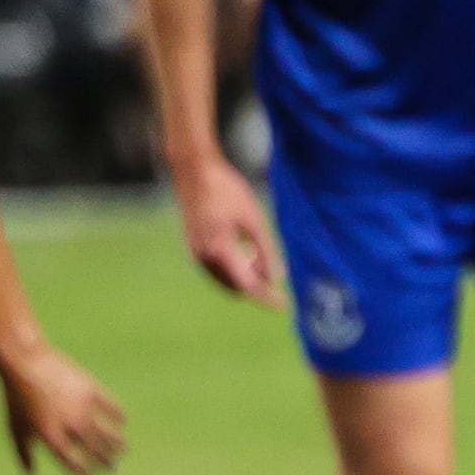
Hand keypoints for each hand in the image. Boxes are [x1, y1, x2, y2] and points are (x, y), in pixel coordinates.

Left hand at [0, 343, 127, 474]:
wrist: (25, 363)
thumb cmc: (17, 398)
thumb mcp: (16, 428)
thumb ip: (24, 454)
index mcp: (51, 438)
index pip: (74, 464)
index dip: (84, 473)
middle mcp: (70, 426)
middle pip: (95, 452)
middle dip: (107, 464)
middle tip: (113, 469)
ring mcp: (83, 408)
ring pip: (108, 434)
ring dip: (118, 445)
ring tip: (124, 450)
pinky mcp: (91, 390)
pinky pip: (112, 408)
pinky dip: (119, 416)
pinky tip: (122, 421)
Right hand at [172, 148, 283, 307]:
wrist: (194, 170)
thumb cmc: (227, 190)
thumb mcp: (253, 220)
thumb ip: (265, 250)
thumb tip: (276, 277)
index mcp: (219, 251)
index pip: (247, 285)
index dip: (266, 296)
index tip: (282, 304)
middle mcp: (203, 257)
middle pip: (234, 286)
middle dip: (255, 283)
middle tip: (272, 269)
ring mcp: (195, 252)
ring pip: (224, 278)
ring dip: (243, 274)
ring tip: (258, 254)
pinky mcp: (192, 245)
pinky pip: (215, 268)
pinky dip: (232, 266)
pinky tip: (244, 248)